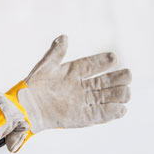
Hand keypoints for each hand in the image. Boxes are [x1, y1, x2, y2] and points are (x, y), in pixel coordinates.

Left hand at [5, 35, 131, 151]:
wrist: (26, 107)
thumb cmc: (33, 86)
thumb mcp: (45, 66)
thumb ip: (56, 52)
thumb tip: (64, 37)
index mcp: (73, 72)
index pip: (92, 65)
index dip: (103, 61)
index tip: (113, 57)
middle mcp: (80, 86)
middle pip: (105, 82)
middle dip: (118, 79)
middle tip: (127, 75)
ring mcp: (82, 102)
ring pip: (106, 97)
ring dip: (118, 95)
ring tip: (127, 92)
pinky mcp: (81, 117)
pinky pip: (99, 114)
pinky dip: (111, 112)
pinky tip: (121, 109)